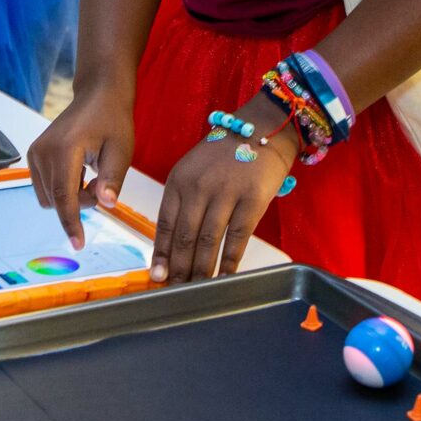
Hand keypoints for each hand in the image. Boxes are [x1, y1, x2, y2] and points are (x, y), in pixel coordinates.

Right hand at [28, 81, 134, 244]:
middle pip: (56, 201)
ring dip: (70, 197)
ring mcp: (35, 152)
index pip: (64, 197)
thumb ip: (112, 179)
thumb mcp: (121, 151)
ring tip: (91, 176)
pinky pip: (45, 187)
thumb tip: (106, 203)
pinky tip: (79, 172)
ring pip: (49, 198)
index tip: (78, 244)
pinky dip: (63, 189)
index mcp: (65, 149)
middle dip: (79, 204)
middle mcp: (43, 151)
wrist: (98, 96)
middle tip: (101, 184)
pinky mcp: (34, 155)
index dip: (71, 223)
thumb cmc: (113, 121)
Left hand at [149, 107, 295, 284]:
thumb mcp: (193, 170)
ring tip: (198, 290)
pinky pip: (237, 239)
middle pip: (185, 238)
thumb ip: (183, 201)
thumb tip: (174, 244)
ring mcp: (225, 193)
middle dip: (179, 269)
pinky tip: (225, 278)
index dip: (161, 254)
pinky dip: (230, 262)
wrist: (263, 129)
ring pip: (209, 242)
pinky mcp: (252, 200)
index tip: (158, 276)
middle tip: (177, 291)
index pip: (164, 224)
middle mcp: (198, 187)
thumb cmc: (225, 153)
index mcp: (178, 180)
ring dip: (202, 271)